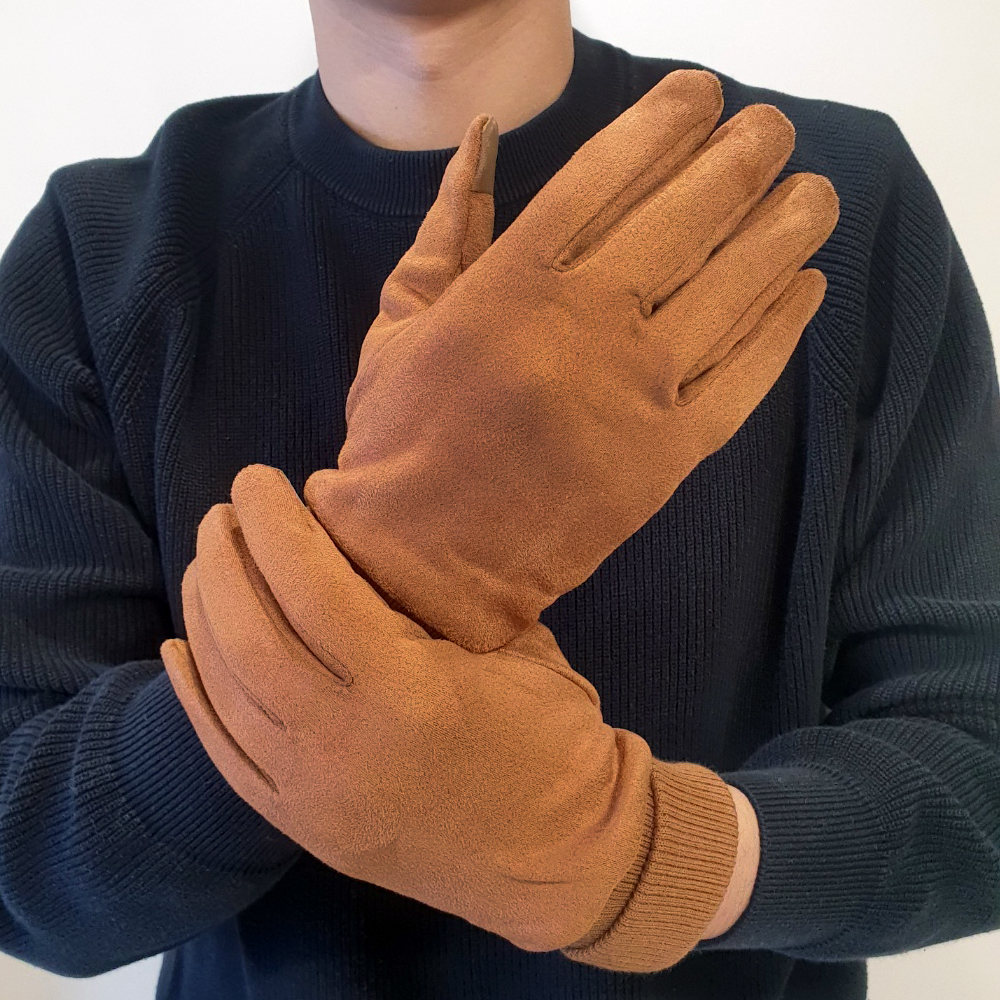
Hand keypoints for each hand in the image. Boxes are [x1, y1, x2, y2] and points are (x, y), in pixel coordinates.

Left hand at [161, 463, 658, 953]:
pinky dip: (193, 695)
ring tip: (208, 564)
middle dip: (226, 560)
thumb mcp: (511, 647)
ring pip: (226, 691)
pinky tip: (180, 647)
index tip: (257, 481)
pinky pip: (224, 755)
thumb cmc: (553, 738)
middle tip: (225, 513)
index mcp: (409, 692)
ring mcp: (314, 796)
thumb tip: (354, 539)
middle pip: (250, 636)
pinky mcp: (304, 829)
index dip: (274, 524)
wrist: (563, 857)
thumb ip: (432, 598)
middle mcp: (344, 745)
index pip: (311, 589)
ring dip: (205, 614)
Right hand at [301, 67, 839, 653]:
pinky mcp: (667, 458)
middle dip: (741, 160)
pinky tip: (807, 287)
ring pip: (733, 291)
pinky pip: (742, 379)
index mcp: (509, 288)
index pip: (604, 177)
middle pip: (685, 221)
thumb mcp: (398, 325)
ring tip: (814, 194)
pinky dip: (781, 329)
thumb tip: (481, 137)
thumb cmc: (399, 442)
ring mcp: (636, 396)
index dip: (663, 125)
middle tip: (771, 129)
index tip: (702, 96)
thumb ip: (446, 227)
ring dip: (784, 232)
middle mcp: (584, 329)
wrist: (424, 566)